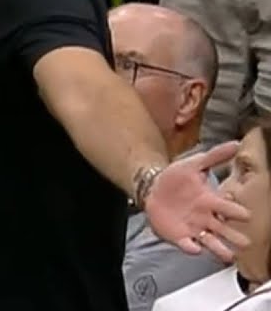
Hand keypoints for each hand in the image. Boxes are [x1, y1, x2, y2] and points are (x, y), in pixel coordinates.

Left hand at [145, 142, 251, 260]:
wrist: (152, 188)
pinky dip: (192, 248)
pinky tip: (195, 248)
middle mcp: (207, 218)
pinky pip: (188, 245)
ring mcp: (194, 229)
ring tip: (230, 255)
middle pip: (226, 230)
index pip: (229, 208)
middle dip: (236, 236)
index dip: (237, 211)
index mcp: (211, 201)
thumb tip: (236, 143)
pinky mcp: (180, 236)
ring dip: (221, 249)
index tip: (245, 214)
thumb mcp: (193, 164)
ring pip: (213, 242)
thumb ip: (214, 156)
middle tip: (245, 242)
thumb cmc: (177, 178)